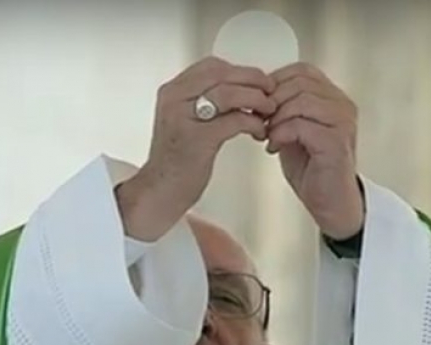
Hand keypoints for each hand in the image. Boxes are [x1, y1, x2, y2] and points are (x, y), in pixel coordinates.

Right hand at [117, 57, 276, 241]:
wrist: (159, 192)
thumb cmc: (176, 161)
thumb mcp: (185, 122)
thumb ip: (203, 102)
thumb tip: (240, 88)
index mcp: (172, 91)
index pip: (212, 66)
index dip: (240, 71)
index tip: (258, 82)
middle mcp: (174, 99)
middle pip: (222, 74)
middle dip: (253, 81)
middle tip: (271, 92)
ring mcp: (183, 118)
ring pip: (229, 93)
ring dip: (256, 100)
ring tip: (269, 112)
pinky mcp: (197, 139)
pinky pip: (234, 120)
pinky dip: (253, 123)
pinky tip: (258, 132)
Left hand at [265, 63, 364, 239]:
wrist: (330, 203)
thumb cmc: (311, 169)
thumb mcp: (291, 131)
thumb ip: (281, 110)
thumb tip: (256, 95)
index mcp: (332, 97)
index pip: (301, 71)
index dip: (274, 84)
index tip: (258, 106)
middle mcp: (342, 104)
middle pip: (299, 82)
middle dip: (271, 101)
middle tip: (258, 122)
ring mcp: (342, 121)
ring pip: (300, 100)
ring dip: (276, 118)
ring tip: (267, 135)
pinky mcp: (336, 141)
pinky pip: (301, 124)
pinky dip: (281, 133)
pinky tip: (273, 147)